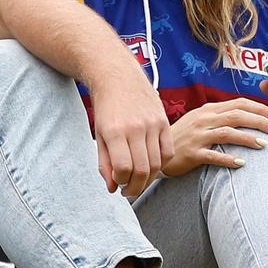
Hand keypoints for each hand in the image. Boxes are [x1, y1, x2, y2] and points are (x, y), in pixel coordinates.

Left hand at [91, 75, 173, 196]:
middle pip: (143, 170)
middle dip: (135, 187)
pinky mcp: (164, 121)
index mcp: (115, 131)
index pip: (123, 168)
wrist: (117, 76)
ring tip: (139, 180)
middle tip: (129, 190)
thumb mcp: (99, 135)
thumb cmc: (106, 108)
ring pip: (157, 163)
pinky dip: (161, 163)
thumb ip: (105, 162)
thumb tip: (112, 187)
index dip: (120, 182)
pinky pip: (168, 151)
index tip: (117, 184)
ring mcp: (152, 124)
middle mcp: (135, 128)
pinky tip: (151, 165)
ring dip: (148, 179)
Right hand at [160, 98, 267, 177]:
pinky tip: (241, 163)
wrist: (157, 150)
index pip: (238, 103)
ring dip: (248, 138)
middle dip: (259, 121)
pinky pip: (213, 156)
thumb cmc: (183, 136)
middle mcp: (203, 120)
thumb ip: (220, 116)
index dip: (258, 108)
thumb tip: (248, 117)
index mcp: (208, 110)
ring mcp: (197, 136)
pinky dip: (229, 159)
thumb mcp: (200, 120)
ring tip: (264, 144)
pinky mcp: (192, 153)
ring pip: (227, 133)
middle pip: (236, 115)